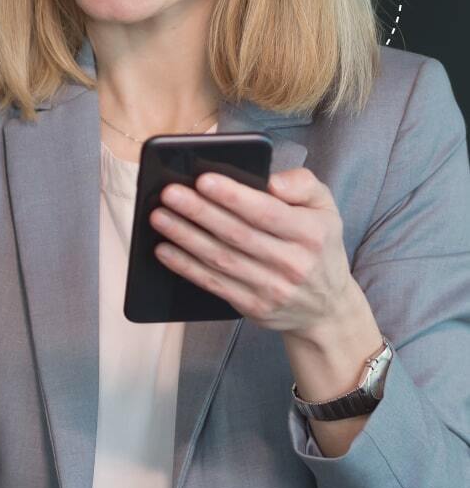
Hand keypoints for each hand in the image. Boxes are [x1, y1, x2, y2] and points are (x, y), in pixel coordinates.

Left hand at [149, 167, 354, 334]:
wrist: (328, 308)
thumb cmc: (318, 245)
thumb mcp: (325, 207)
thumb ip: (302, 183)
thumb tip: (271, 181)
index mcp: (311, 233)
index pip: (267, 212)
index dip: (233, 197)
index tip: (203, 179)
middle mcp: (293, 263)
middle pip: (237, 234)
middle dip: (199, 212)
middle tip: (169, 193)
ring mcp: (273, 289)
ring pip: (221, 259)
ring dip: (185, 237)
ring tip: (159, 216)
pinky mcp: (254, 307)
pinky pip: (214, 284)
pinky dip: (186, 267)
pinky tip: (164, 249)